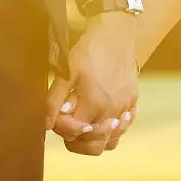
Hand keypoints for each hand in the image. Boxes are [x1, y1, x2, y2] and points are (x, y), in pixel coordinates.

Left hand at [46, 13, 139, 155]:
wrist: (117, 33)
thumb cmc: (89, 50)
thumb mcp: (66, 72)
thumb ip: (54, 101)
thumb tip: (47, 124)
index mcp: (94, 104)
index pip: (74, 133)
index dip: (61, 128)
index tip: (57, 115)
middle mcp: (112, 111)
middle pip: (95, 146)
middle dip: (78, 143)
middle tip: (70, 129)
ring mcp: (125, 107)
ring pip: (112, 141)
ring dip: (97, 138)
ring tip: (88, 126)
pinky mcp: (132, 101)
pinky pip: (125, 127)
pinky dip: (115, 129)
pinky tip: (106, 118)